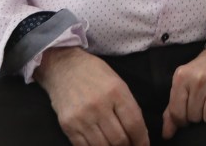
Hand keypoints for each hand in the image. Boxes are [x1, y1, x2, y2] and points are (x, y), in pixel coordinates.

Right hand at [34, 47, 149, 145]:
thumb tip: (137, 132)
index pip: (134, 124)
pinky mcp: (68, 125)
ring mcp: (82, 117)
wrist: (63, 67)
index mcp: (115, 91)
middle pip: (120, 139)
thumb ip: (127, 105)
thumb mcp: (117, 81)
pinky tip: (100, 145)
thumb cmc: (94, 73)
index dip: (141, 140)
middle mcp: (99, 105)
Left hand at [161, 50, 205, 139]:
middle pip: (194, 117)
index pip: (177, 113)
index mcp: (182, 77)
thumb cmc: (202, 70)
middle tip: (202, 101)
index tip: (187, 114)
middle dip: (198, 114)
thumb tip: (166, 134)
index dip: (181, 120)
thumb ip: (172, 108)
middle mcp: (199, 79)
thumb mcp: (183, 82)